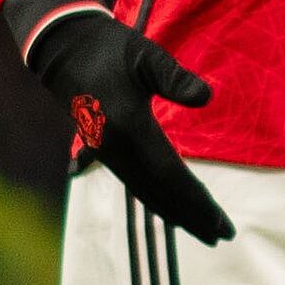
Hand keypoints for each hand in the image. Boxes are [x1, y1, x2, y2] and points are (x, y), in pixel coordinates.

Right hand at [21, 0, 231, 246]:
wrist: (62, 48)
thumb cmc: (109, 48)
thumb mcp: (146, 55)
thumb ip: (175, 77)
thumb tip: (207, 97)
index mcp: (129, 127)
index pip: (170, 175)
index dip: (197, 201)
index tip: (221, 220)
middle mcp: (117, 149)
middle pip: (160, 193)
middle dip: (192, 216)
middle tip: (222, 236)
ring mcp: (108, 153)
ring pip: (146, 193)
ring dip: (175, 214)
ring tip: (203, 230)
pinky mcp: (104, 151)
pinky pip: (135, 184)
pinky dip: (156, 200)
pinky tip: (171, 209)